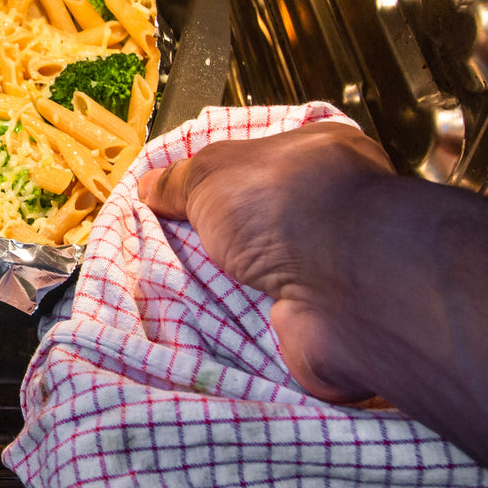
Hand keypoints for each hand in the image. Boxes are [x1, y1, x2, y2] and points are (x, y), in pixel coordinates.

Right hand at [137, 122, 394, 402]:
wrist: (336, 287)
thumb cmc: (284, 205)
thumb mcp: (212, 174)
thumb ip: (180, 180)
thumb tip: (150, 186)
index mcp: (320, 157)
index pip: (268, 161)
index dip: (223, 179)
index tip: (181, 198)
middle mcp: (332, 212)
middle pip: (259, 225)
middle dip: (217, 240)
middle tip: (169, 248)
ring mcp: (330, 270)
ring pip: (262, 278)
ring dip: (223, 289)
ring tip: (169, 290)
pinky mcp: (320, 321)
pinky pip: (265, 325)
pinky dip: (234, 330)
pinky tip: (196, 328)